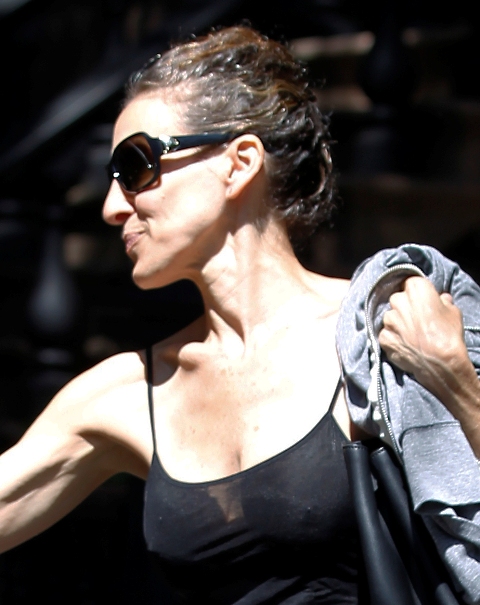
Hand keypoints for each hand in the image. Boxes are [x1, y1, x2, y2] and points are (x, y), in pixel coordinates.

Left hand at [378, 276, 468, 398]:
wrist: (441, 363)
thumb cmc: (449, 335)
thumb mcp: (453, 312)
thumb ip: (443, 302)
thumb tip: (441, 299)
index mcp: (416, 289)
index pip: (410, 284)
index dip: (416, 294)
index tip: (421, 302)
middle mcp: (398, 300)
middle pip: (398, 300)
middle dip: (405, 308)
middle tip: (417, 320)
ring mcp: (388, 320)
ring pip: (390, 317)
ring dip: (398, 324)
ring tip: (411, 335)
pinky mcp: (383, 336)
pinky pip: (386, 334)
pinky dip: (393, 338)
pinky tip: (405, 345)